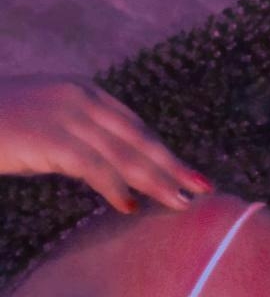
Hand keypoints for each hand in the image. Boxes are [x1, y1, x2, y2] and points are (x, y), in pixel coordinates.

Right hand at [0, 74, 213, 212]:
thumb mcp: (39, 121)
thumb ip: (72, 134)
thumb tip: (104, 166)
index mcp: (80, 90)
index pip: (131, 123)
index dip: (160, 149)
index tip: (185, 170)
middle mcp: (79, 97)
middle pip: (137, 136)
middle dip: (172, 164)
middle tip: (203, 188)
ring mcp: (66, 115)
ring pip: (124, 153)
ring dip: (155, 180)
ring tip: (178, 202)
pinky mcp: (51, 138)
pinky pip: (94, 167)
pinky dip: (115, 187)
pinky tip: (129, 205)